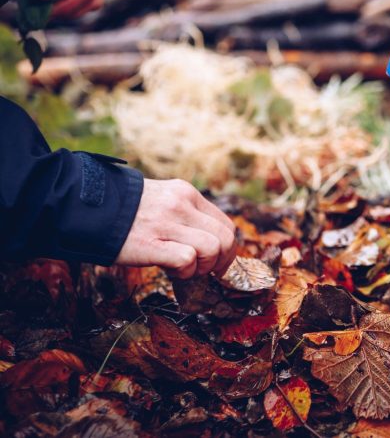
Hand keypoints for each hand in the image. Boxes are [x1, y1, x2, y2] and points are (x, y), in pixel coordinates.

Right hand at [115, 179, 237, 278]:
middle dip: (221, 261)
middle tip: (203, 270)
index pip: (225, 224)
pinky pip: (186, 259)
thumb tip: (210, 241)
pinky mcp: (149, 243)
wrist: (86, 209)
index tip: (216, 261)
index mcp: (186, 193)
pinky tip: (169, 270)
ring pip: (212, 249)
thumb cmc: (125, 211)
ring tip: (182, 269)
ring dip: (201, 267)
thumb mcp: (162, 199)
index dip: (226, 248)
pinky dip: (185, 271)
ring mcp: (166, 223)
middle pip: (226, 238)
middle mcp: (181, 205)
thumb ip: (186, 214)